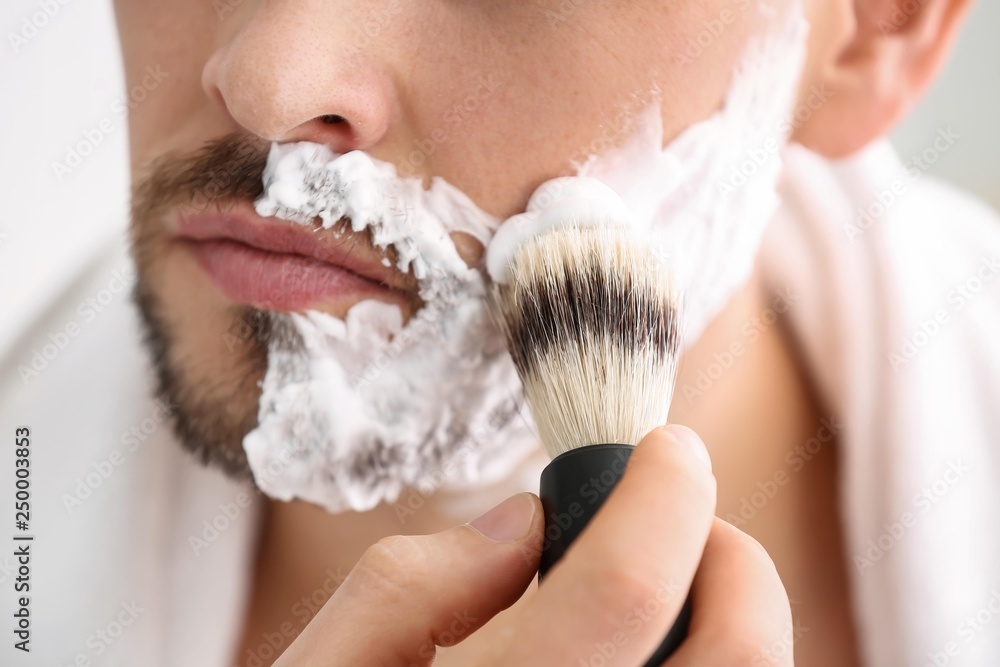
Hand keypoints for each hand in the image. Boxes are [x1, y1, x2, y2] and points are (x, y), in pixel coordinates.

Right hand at [273, 425, 792, 665]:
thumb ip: (414, 583)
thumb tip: (527, 523)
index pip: (621, 593)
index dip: (662, 496)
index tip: (670, 449)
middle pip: (733, 659)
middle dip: (733, 562)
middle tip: (688, 523)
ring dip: (735, 629)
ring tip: (675, 598)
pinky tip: (657, 665)